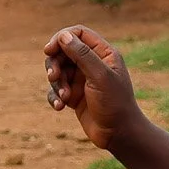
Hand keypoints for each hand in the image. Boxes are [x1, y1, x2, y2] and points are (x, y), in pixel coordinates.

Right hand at [44, 25, 143, 149]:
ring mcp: (83, 79)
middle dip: (55, 63)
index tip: (49, 50)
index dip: (61, 38)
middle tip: (54, 76)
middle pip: (64, 51)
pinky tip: (60, 107)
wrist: (119, 134)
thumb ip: (82, 54)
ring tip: (64, 98)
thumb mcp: (100, 76)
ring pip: (58, 71)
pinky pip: (57, 89)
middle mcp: (92, 63)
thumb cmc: (115, 104)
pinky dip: (55, 96)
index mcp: (104, 53)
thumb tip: (63, 36)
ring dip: (57, 83)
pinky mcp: (74, 95)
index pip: (78, 34)